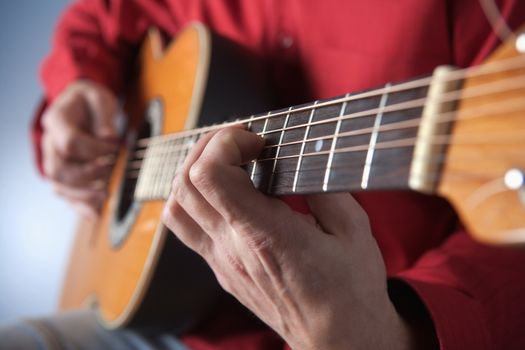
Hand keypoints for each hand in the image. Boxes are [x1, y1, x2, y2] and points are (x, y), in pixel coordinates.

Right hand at [42, 80, 119, 217]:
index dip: (95, 149)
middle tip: (109, 170)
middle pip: (57, 169)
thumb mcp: (100, 98)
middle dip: (86, 175)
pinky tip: (96, 214)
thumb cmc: (91, 101)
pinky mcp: (63, 173)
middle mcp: (49, 143)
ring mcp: (53, 160)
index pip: (69, 142)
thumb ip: (104, 116)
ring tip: (105, 195)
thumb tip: (109, 138)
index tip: (115, 147)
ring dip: (83, 194)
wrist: (81, 104)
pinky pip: (66, 194)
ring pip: (58, 186)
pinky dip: (80, 206)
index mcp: (56, 120)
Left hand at [162, 127, 416, 348]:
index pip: (211, 176)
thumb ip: (324, 188)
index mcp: (266, 234)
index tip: (255, 140)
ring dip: (193, 172)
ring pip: (176, 206)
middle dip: (208, 146)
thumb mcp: (353, 230)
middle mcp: (233, 248)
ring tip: (225, 161)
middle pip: (187, 182)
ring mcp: (221, 261)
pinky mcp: (220, 269)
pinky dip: (193, 199)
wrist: (336, 337)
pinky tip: (222, 192)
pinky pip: (186, 227)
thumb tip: (305, 156)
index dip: (225, 143)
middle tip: (240, 140)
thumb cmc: (348, 288)